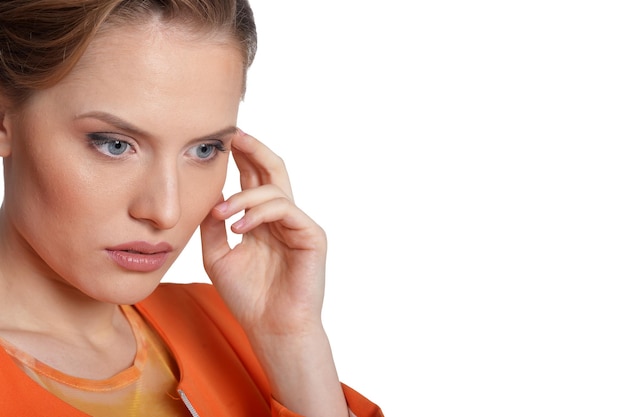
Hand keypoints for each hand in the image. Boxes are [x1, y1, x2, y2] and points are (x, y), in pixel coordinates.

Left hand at [200, 130, 348, 415]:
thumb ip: (213, 226)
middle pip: (273, 170)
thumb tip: (207, 196)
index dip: (241, 158)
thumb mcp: (218, 255)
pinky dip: (259, 213)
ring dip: (244, 195)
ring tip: (220, 212)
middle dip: (253, 150)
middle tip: (234, 135)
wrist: (270, 327)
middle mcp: (282, 217)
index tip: (221, 141)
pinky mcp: (311, 235)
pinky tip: (239, 226)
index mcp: (262, 220)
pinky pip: (285, 209)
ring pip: (275, 189)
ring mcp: (298, 224)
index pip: (254, 179)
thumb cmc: (248, 296)